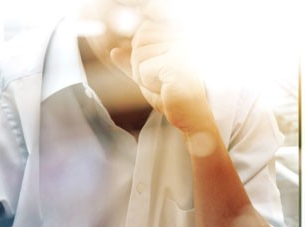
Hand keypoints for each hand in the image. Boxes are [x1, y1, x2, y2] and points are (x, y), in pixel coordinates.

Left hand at [108, 8, 212, 133]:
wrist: (191, 117)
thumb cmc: (172, 97)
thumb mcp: (147, 77)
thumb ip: (131, 64)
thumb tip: (114, 51)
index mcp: (177, 34)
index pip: (143, 31)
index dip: (142, 55)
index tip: (159, 70)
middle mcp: (181, 36)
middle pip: (139, 42)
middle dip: (140, 66)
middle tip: (159, 80)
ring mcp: (180, 47)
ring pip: (138, 56)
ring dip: (144, 77)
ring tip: (163, 86)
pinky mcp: (175, 62)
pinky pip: (143, 69)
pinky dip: (148, 84)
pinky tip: (165, 90)